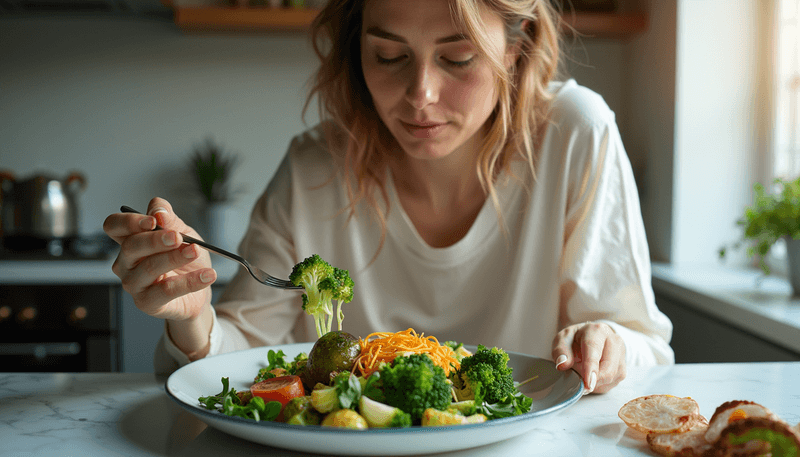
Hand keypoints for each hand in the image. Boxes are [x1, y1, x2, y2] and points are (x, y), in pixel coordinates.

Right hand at [103, 197, 215, 321]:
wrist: (199, 288)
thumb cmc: (185, 259)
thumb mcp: (183, 233)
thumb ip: (170, 220)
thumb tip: (159, 212)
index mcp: (129, 241)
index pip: (114, 226)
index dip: (129, 221)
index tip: (153, 220)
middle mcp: (126, 263)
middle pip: (131, 247)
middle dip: (155, 240)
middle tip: (178, 237)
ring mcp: (134, 284)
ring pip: (149, 268)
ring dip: (175, 258)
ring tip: (195, 251)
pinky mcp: (147, 303)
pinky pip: (167, 291)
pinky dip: (190, 281)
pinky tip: (207, 275)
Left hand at [551, 321, 625, 393]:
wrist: (592, 338)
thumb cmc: (576, 340)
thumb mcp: (562, 340)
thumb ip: (560, 351)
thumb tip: (562, 364)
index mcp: (597, 330)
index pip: (594, 349)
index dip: (591, 367)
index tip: (588, 383)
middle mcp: (613, 340)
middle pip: (608, 368)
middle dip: (594, 381)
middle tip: (580, 386)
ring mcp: (621, 354)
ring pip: (612, 377)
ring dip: (596, 383)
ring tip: (584, 375)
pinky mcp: (623, 366)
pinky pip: (613, 382)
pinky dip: (600, 385)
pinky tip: (593, 377)